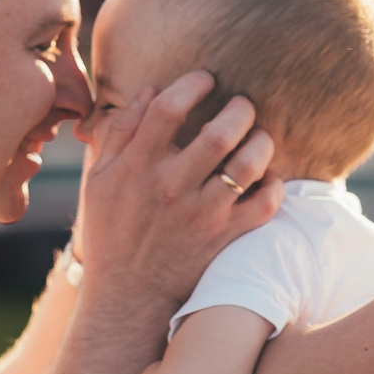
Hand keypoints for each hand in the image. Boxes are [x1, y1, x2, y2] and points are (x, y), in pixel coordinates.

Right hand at [75, 71, 279, 307]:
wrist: (128, 296)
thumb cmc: (112, 232)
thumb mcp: (99, 180)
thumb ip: (121, 133)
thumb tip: (150, 90)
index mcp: (137, 168)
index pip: (167, 109)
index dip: (192, 84)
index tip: (206, 78)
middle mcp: (170, 188)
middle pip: (219, 133)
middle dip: (239, 109)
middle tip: (243, 105)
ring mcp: (202, 215)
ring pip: (247, 165)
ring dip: (261, 142)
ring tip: (258, 136)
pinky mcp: (224, 238)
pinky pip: (264, 204)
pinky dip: (274, 185)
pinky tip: (266, 177)